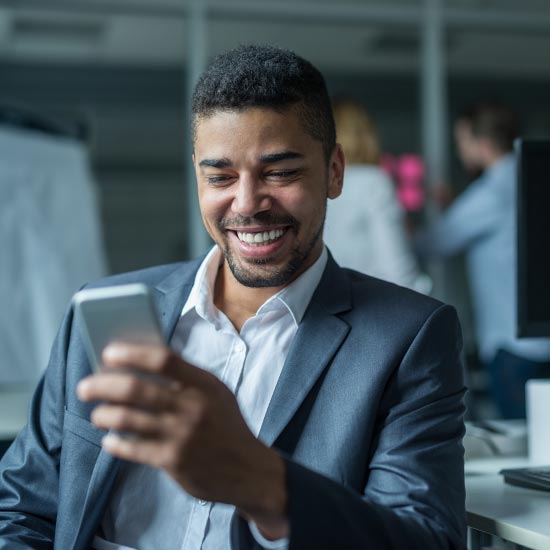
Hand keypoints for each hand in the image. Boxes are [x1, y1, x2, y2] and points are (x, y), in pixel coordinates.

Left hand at [77, 343, 288, 538]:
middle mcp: (192, 407)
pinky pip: (132, 449)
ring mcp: (182, 435)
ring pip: (128, 419)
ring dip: (103, 414)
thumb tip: (141, 362)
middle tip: (85, 386)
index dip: (133, 353)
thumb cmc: (226, 424)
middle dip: (103, 385)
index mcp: (204, 384)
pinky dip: (115, 442)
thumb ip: (186, 378)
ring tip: (96, 414)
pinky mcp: (173, 461)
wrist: (248, 468)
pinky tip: (110, 439)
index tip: (108, 352)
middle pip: (137, 389)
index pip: (164, 359)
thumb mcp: (216, 392)